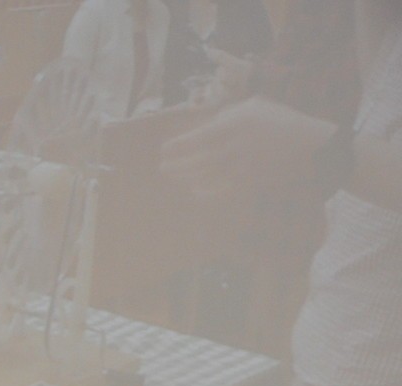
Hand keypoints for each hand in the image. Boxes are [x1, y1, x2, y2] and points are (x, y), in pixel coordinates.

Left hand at [160, 95, 334, 199]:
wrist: (311, 145)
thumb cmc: (280, 121)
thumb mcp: (254, 106)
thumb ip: (227, 113)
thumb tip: (205, 123)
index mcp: (235, 124)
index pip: (197, 138)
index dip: (177, 146)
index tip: (164, 150)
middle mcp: (236, 146)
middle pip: (196, 160)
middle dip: (176, 165)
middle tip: (163, 168)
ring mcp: (242, 166)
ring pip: (205, 176)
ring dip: (186, 178)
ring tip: (175, 177)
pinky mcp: (250, 181)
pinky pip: (221, 190)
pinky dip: (205, 191)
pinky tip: (195, 189)